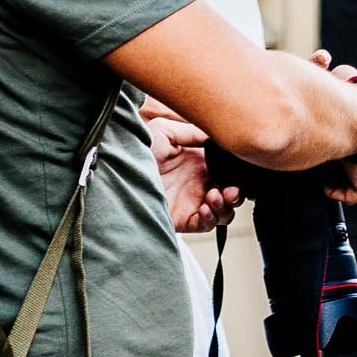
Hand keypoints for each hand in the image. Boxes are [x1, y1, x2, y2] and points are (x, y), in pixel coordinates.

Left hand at [148, 113, 240, 232]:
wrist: (119, 170)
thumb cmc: (139, 148)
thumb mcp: (166, 131)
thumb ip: (194, 132)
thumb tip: (218, 136)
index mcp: (200, 163)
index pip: (228, 173)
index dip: (237, 175)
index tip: (237, 173)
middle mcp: (199, 184)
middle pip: (231, 196)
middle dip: (236, 195)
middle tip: (229, 191)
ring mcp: (193, 203)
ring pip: (223, 213)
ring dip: (225, 207)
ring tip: (214, 198)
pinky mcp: (184, 219)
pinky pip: (206, 225)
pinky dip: (211, 219)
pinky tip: (206, 209)